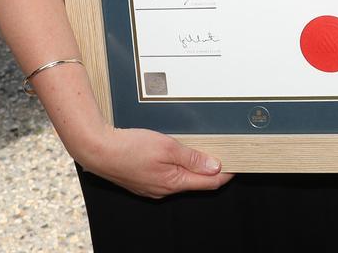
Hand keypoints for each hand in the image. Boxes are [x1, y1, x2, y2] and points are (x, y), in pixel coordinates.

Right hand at [78, 126, 233, 197]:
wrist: (100, 150)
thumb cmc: (131, 147)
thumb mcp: (167, 147)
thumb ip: (192, 157)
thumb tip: (214, 166)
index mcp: (173, 182)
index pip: (208, 183)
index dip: (225, 174)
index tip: (237, 164)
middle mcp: (164, 189)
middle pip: (196, 182)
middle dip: (211, 170)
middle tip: (223, 153)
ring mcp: (153, 187)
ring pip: (181, 179)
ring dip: (194, 167)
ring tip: (203, 151)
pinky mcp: (144, 181)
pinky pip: (168, 176)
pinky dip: (178, 167)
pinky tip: (177, 155)